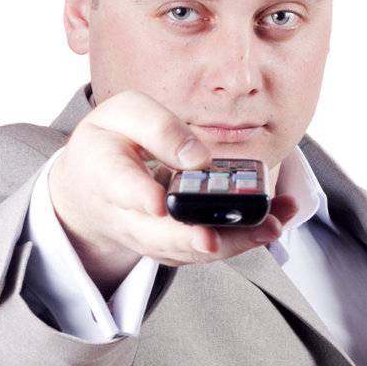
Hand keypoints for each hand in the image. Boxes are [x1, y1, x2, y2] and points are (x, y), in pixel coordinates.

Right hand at [47, 89, 297, 298]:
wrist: (89, 189)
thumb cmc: (111, 143)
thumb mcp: (122, 115)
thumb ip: (156, 127)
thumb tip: (199, 158)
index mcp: (105, 172)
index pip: (121, 185)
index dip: (139, 195)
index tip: (157, 202)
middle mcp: (126, 216)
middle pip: (158, 234)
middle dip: (189, 239)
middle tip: (213, 239)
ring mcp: (151, 238)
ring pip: (188, 250)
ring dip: (231, 243)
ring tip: (271, 226)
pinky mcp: (174, 248)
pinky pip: (207, 250)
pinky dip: (242, 239)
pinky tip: (276, 222)